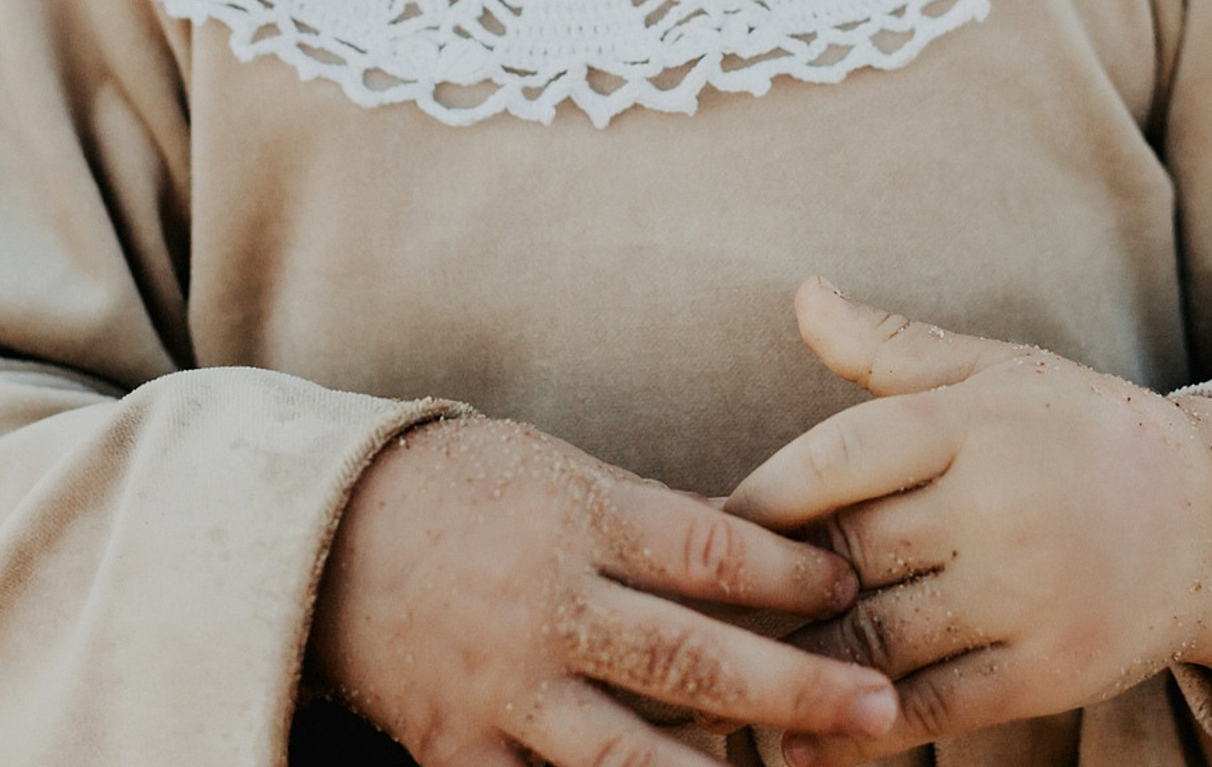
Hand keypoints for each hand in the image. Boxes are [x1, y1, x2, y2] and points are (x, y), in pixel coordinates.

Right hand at [310, 413, 900, 766]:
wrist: (330, 531)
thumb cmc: (469, 486)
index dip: (788, 571)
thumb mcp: (561, 473)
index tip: (848, 585)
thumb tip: (758, 551)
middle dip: (795, 688)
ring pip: (629, 758)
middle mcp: (548, 605)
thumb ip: (652, 522)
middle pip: (691, 659)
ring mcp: (504, 689)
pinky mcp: (461, 753)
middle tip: (881, 707)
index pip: (708, 548)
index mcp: (577, 516)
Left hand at [725, 280, 1211, 765]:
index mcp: (970, 420)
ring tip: (717, 684)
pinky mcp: (1047, 669)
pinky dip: (858, 732)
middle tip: (683, 613)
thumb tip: (802, 294)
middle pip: (847, 553)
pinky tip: (797, 746)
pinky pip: (935, 708)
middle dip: (762, 589)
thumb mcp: (989, 367)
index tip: (697, 526)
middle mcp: (996, 504)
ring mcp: (1025, 594)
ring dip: (792, 665)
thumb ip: (886, 346)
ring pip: (877, 635)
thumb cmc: (1071, 429)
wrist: (1205, 519)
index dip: (761, 498)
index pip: (838, 457)